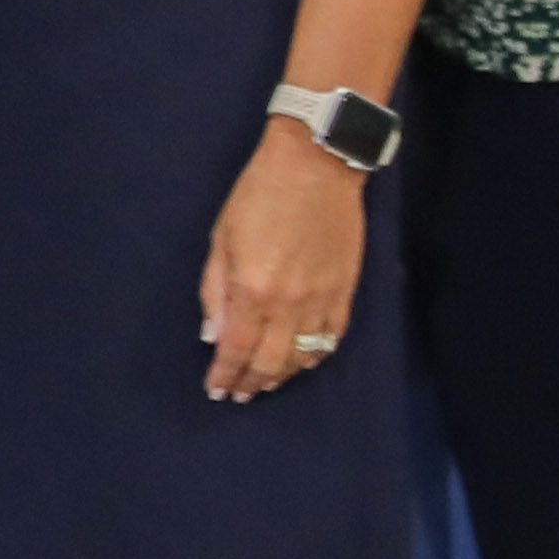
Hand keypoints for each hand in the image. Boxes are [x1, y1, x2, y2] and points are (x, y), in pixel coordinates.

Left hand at [198, 125, 368, 400]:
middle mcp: (288, 303)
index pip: (235, 349)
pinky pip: (331, 338)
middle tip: (239, 394)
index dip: (224, 375)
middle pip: (269, 361)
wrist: (316, 164)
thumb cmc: (258, 194)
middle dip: (251, 383)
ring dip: (281, 375)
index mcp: (252, 289)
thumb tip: (212, 336)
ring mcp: (321, 299)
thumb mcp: (221, 238)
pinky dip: (315, 355)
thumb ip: (214, 291)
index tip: (216, 389)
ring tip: (266, 383)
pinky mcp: (346, 291)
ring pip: (302, 356)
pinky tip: (302, 361)